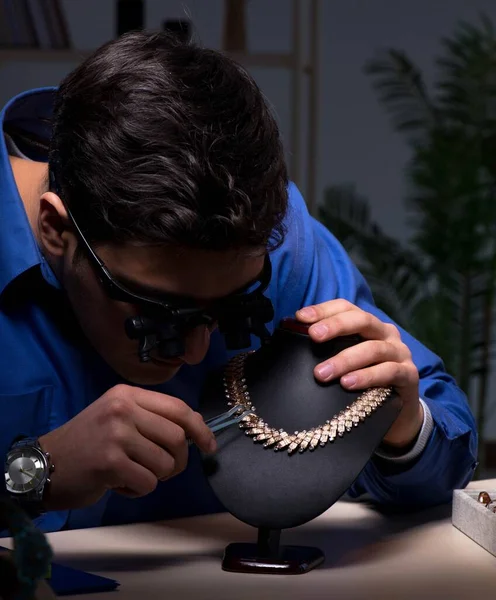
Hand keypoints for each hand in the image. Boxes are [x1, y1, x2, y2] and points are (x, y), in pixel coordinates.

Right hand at [39, 385, 216, 509]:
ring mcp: (116, 434)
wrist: (44, 464)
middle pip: (177, 438)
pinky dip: (138, 490)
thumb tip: (196, 431)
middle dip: (178, 461)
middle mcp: (123, 408)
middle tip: (162, 470)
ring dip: (154, 477)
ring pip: (166, 463)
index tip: (209, 445)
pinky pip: (148, 483)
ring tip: (131, 473)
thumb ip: (153, 419)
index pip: (178, 408)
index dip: (200, 428)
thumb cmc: (88, 442)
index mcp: (128, 394)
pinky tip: (118, 484)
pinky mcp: (109, 462)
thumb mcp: (119, 417)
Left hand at [296, 300, 422, 448]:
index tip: (301, 317)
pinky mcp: (408, 376)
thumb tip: (286, 345)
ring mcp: (400, 353)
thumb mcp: (345, 363)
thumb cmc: (362, 382)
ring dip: (345, 360)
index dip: (324, 309)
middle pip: (361, 320)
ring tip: (322, 373)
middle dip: (335, 326)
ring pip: (373, 349)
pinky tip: (348, 384)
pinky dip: (367, 377)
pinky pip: (389, 372)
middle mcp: (385, 334)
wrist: (397, 414)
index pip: (346, 307)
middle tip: (314, 336)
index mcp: (367, 325)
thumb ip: (325, 351)